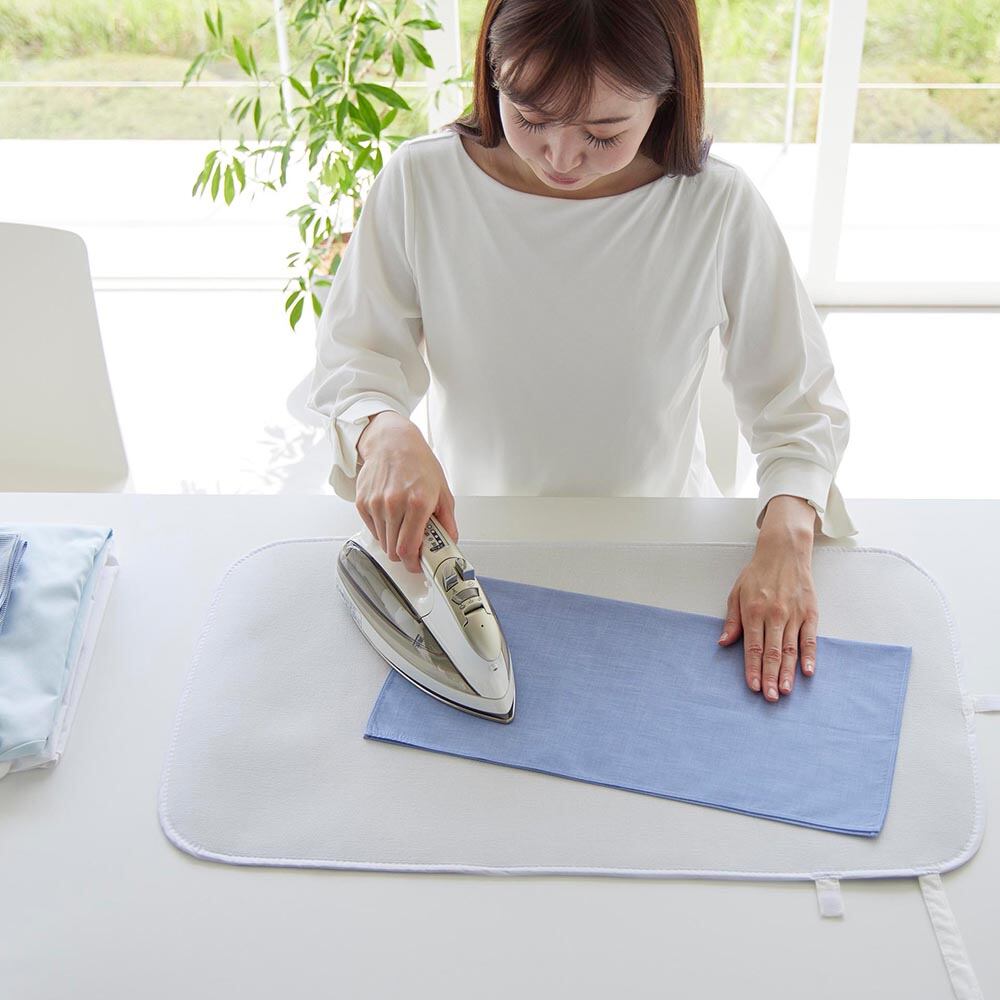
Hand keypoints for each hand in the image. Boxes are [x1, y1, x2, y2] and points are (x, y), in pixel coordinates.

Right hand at [355, 410, 459, 573]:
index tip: (417, 565)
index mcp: (417, 503)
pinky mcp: (362, 502)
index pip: (408, 548)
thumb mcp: (442, 490)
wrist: (392, 442)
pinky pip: (372, 529)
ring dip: (393, 541)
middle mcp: (394, 504)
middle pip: (393, 550)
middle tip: (413, 546)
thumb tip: (450, 541)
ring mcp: (376, 504)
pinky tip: (391, 514)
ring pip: (382, 542)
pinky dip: (382, 529)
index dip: (413, 563)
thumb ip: (447, 520)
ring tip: (403, 524)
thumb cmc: (418, 462)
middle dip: (404, 554)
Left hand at [717, 498, 818, 700]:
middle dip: (770, 677)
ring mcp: (794, 614)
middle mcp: (774, 615)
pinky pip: (810, 638)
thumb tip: (723, 642)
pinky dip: (810, 656)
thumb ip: (732, 620)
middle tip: (770, 698)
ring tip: (785, 691)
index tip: (753, 687)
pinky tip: (807, 672)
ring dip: (788, 672)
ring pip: (791, 649)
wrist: (784, 552)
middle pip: (773, 652)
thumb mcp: (736, 593)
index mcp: (753, 611)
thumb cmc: (757, 574)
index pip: (753, 647)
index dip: (753, 669)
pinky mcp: (810, 613)